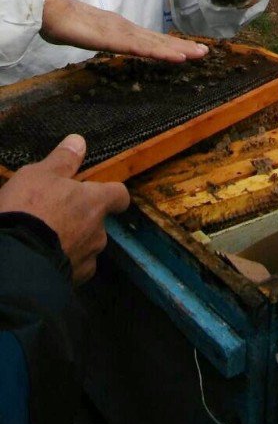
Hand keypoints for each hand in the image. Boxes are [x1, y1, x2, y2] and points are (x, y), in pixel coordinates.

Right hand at [0, 134, 129, 283]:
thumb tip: (79, 141)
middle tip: (55, 215)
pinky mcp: (73, 282)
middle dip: (82, 219)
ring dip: (72, 242)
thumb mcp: (38, 175)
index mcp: (94, 203)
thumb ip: (62, 160)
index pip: (119, 195)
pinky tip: (43, 258)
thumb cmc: (27, 211)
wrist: (12, 262)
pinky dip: (62, 263)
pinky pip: (73, 268)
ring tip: (45, 238)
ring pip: (86, 246)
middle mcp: (98, 232)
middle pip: (98, 222)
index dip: (112, 193)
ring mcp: (86, 259)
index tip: (101, 192)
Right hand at [40, 0, 208, 61]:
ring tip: (199, 53)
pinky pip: (144, 49)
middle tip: (205, 51)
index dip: (169, 44)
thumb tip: (99, 40)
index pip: (149, 39)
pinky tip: (178, 57)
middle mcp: (126, 28)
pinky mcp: (116, 39)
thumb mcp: (86, 35)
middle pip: (159, 40)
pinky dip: (163, 53)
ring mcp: (122, 32)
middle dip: (182, 46)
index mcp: (120, 29)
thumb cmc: (63, 21)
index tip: (186, 50)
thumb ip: (96, 38)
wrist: (49, 10)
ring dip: (179, 49)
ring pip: (156, 43)